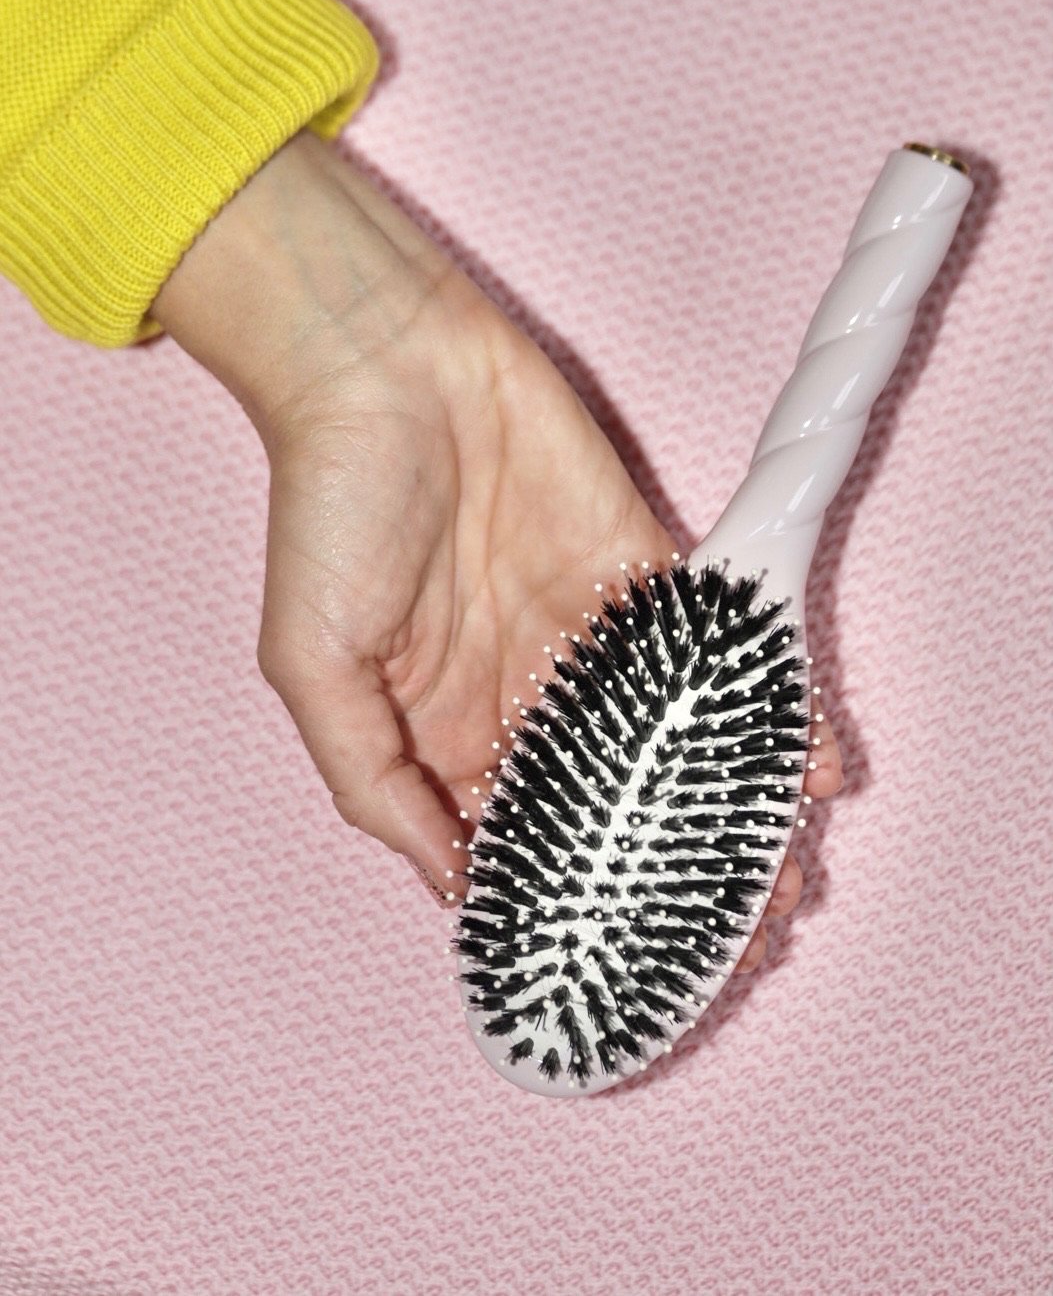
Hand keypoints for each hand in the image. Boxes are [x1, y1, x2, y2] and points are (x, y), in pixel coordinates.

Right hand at [153, 131, 841, 970]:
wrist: (383, 365)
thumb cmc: (328, 511)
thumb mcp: (311, 667)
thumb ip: (373, 782)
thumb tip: (447, 884)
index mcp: (445, 730)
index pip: (524, 838)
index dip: (577, 902)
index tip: (636, 965)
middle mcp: (525, 690)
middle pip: (616, 801)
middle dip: (673, 869)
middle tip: (743, 937)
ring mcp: (586, 630)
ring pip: (673, 738)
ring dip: (728, 805)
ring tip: (785, 877)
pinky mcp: (638, 567)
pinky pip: (710, 646)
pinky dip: (761, 702)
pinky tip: (804, 760)